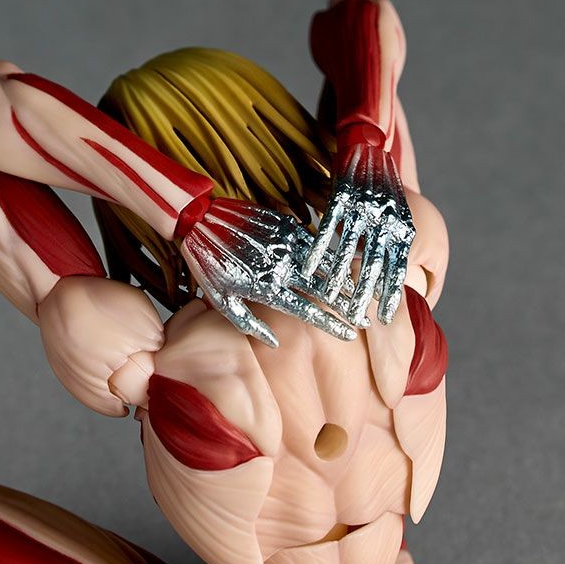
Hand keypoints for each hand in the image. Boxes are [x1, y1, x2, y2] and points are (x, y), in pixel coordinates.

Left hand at [180, 198, 355, 347]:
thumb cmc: (208, 264)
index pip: (308, 312)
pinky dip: (332, 256)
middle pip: (325, 290)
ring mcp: (286, 244)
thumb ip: (250, 324)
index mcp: (267, 289)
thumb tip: (274, 343)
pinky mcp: (286, 225)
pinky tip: (344, 263)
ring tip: (362, 294)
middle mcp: (281, 267)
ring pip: (325, 266)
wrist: (199, 220)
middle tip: (365, 318)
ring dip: (346, 281)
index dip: (332, 324)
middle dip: (348, 306)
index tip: (350, 334)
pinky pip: (316, 243)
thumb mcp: (222, 300)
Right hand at [300, 142, 414, 325]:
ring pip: (350, 250)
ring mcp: (363, 208)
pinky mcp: (342, 196)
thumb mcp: (398, 214)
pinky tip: (309, 267)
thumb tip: (407, 277)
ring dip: (340, 278)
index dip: (391, 293)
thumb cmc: (380, 183)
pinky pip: (328, 228)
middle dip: (366, 295)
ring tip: (331, 299)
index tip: (386, 318)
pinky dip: (318, 249)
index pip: (398, 268)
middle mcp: (385, 219)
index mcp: (401, 225)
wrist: (369, 138)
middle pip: (375, 265)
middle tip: (359, 320)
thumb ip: (397, 244)